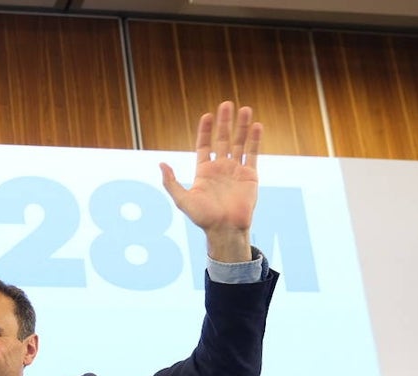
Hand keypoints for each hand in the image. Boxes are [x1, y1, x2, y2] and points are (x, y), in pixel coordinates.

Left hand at [160, 101, 262, 262]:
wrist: (225, 229)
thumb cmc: (203, 217)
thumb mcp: (182, 199)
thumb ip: (171, 182)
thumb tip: (161, 164)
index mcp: (204, 172)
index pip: (204, 145)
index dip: (205, 131)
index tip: (207, 115)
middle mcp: (220, 168)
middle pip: (223, 139)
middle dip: (225, 122)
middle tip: (227, 104)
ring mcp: (236, 171)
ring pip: (240, 143)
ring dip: (242, 127)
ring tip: (245, 109)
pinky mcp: (250, 176)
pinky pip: (253, 154)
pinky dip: (255, 140)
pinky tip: (256, 126)